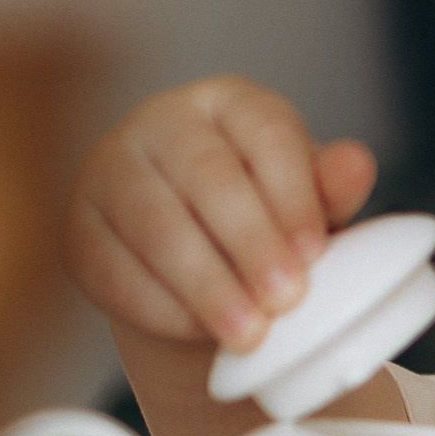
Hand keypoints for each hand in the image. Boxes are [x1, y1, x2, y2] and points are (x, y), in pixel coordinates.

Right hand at [63, 75, 376, 352]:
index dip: (293, 195)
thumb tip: (355, 165)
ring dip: (204, 283)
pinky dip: (159, 306)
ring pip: (153, 223)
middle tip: (286, 301)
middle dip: (250, 243)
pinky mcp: (78, 229)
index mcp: (231, 102)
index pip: (265, 132)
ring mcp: (110, 171)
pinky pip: (112, 266)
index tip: (315, 254)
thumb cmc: (265, 220)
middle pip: (205, 175)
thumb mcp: (308, 204)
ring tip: (247, 333)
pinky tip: (198, 331)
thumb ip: (331, 188)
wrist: (199, 265)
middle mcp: (162, 122)